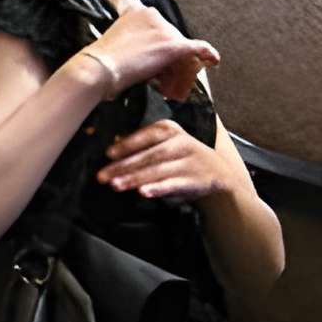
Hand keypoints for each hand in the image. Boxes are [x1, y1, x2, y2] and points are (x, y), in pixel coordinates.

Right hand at [79, 5, 219, 102]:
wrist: (99, 70)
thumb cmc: (101, 63)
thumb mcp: (116, 42)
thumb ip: (134, 42)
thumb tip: (147, 57)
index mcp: (138, 12)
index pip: (160, 31)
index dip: (158, 49)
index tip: (153, 65)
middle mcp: (153, 15)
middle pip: (172, 39)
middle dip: (170, 62)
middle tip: (161, 82)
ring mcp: (163, 30)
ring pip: (181, 50)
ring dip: (178, 69)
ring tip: (168, 88)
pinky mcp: (172, 45)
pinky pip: (197, 49)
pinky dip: (207, 54)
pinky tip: (214, 61)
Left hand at [99, 120, 237, 201]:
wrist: (218, 171)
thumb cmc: (181, 155)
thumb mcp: (165, 142)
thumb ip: (141, 143)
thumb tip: (111, 144)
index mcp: (169, 129)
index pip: (146, 135)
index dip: (127, 144)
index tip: (108, 153)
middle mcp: (180, 143)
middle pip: (148, 155)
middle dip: (123, 166)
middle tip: (103, 176)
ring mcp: (188, 163)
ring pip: (157, 171)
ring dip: (134, 179)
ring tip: (116, 185)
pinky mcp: (194, 181)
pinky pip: (172, 185)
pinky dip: (158, 188)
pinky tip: (144, 192)